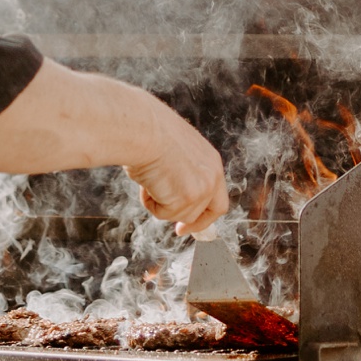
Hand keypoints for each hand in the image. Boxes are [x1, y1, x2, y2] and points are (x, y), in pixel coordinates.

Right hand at [125, 111, 228, 237]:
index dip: (206, 212)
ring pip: (180, 214)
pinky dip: (149, 202)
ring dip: (160, 203)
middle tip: (180, 230)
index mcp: (211, 161)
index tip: (192, 220)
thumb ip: (181, 173)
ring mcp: (201, 190)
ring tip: (149, 179)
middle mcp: (212, 176)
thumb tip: (169, 188)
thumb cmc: (149, 133)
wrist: (143, 130)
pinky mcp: (186, 200)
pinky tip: (146, 181)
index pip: (217, 195)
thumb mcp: (174, 152)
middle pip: (208, 212)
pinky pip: (162, 213)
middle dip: (194, 224)